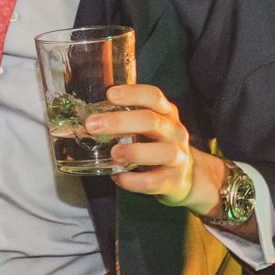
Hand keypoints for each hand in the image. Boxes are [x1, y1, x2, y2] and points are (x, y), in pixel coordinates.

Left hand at [88, 83, 215, 210]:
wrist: (185, 176)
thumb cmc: (157, 144)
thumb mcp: (147, 126)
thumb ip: (126, 117)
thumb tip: (88, 115)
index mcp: (166, 113)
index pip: (153, 97)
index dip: (132, 93)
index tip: (109, 94)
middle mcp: (174, 132)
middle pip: (151, 121)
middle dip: (120, 122)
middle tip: (92, 125)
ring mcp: (177, 157)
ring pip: (162, 152)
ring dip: (134, 151)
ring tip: (113, 153)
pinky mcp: (173, 181)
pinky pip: (154, 181)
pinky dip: (133, 180)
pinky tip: (118, 177)